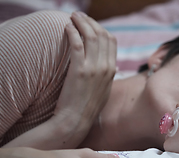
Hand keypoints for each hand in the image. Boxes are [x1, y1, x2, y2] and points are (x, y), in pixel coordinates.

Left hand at [53, 12, 116, 143]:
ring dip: (81, 22)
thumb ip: (107, 75)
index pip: (111, 41)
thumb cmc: (87, 107)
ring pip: (90, 36)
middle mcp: (105, 67)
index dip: (100, 28)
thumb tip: (109, 66)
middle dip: (90, 21)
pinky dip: (72, 32)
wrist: (76, 120)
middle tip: (79, 16)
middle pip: (102, 34)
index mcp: (111, 70)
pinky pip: (77, 44)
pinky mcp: (79, 70)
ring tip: (72, 17)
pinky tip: (66, 28)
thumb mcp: (103, 90)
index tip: (90, 24)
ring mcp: (93, 69)